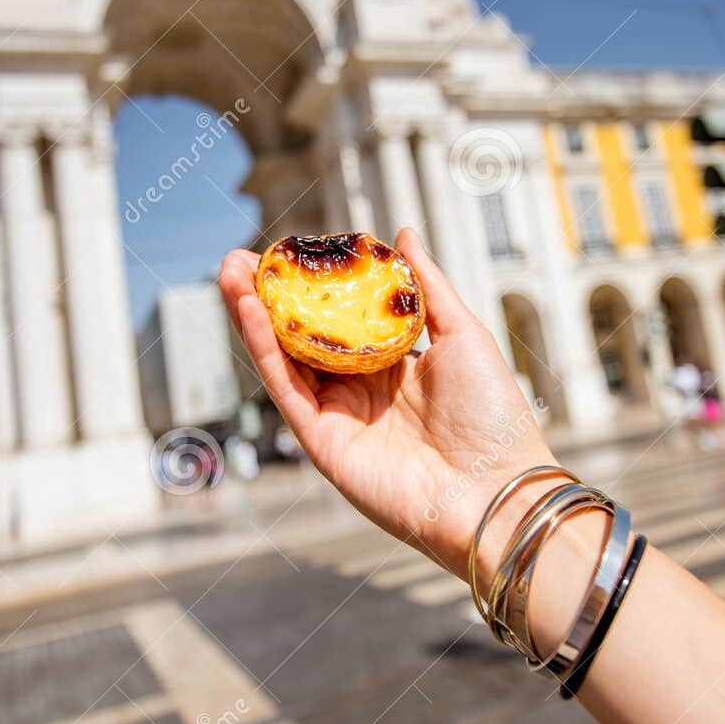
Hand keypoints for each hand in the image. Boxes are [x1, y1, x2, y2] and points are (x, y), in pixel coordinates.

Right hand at [217, 229, 556, 581]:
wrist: (494, 489)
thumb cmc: (492, 415)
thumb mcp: (463, 333)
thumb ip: (426, 285)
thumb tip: (401, 234)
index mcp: (394, 366)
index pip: (340, 319)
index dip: (312, 286)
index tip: (291, 249)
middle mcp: (361, 391)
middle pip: (302, 336)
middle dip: (269, 296)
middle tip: (243, 258)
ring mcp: (339, 416)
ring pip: (284, 359)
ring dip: (253, 315)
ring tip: (230, 270)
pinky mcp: (322, 441)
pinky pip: (286, 388)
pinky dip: (263, 348)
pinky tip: (250, 309)